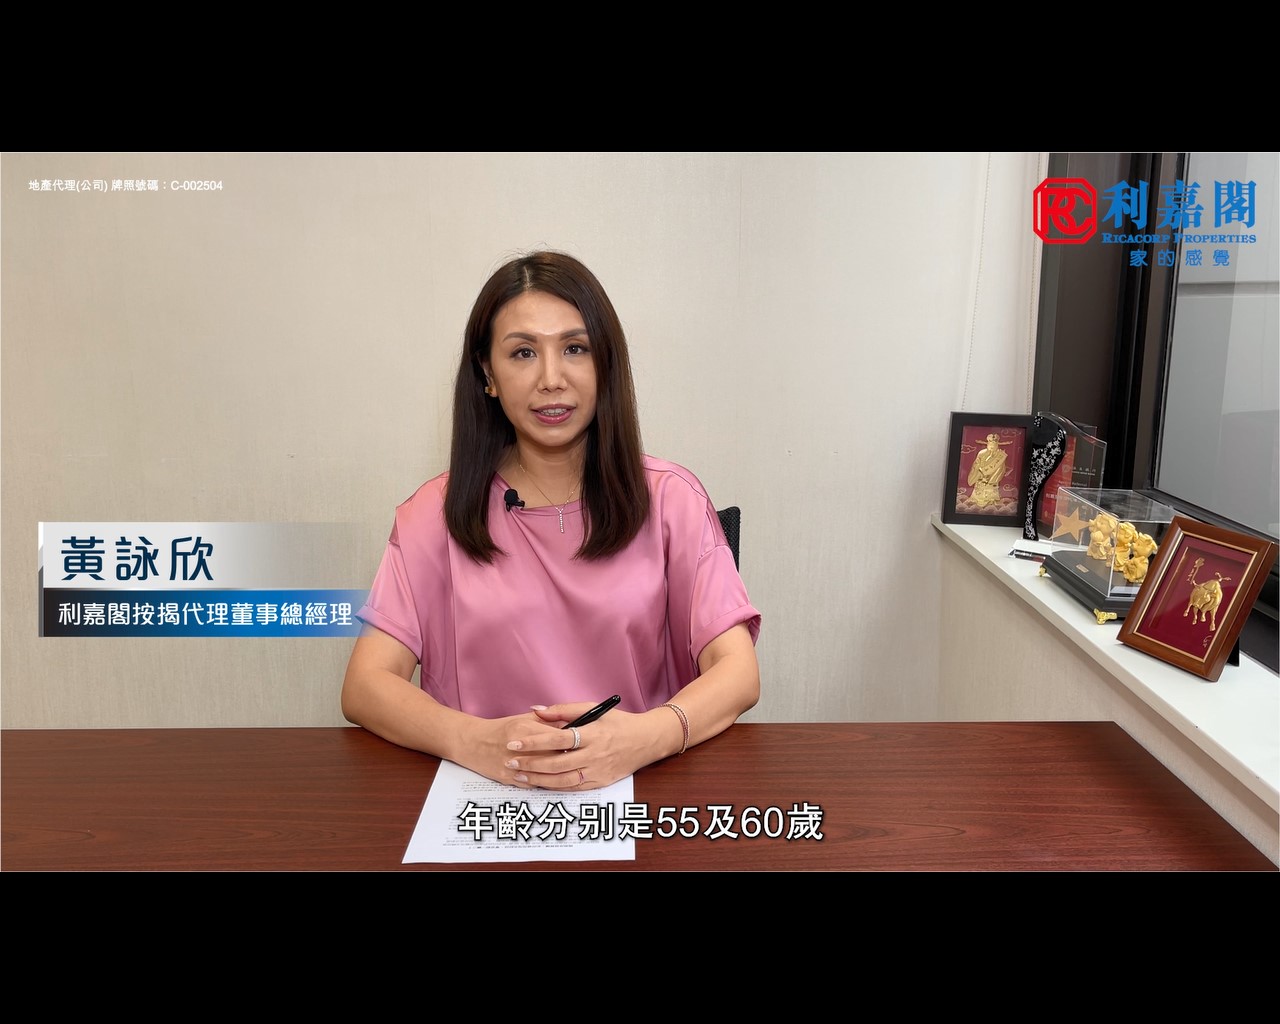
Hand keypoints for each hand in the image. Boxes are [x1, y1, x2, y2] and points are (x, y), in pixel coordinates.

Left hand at [502, 701, 640, 790]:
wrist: (646, 741)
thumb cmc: (617, 722)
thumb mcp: (594, 709)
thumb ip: (563, 710)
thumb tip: (536, 710)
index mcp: (592, 733)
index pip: (558, 739)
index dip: (534, 742)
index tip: (514, 742)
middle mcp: (595, 754)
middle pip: (557, 763)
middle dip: (530, 764)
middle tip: (510, 762)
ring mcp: (598, 771)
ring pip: (563, 780)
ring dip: (539, 779)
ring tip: (519, 776)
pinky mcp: (601, 783)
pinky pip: (574, 788)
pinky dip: (554, 787)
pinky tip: (539, 784)